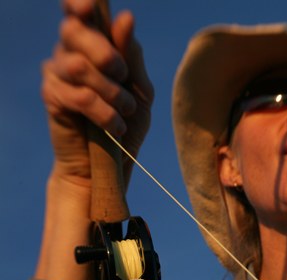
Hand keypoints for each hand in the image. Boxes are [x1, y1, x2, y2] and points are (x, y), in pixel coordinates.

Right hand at [41, 0, 152, 184]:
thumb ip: (132, 56)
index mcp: (93, 46)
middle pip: (75, 31)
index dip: (79, 3)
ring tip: (124, 110)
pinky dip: (104, 113)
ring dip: (111, 91)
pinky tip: (115, 127)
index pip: (78, 13)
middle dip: (106, 54)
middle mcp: (70, 53)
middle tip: (122, 76)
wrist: (113, 163)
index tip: (88, 5)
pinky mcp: (52, 98)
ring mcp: (57, 74)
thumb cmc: (127, 122)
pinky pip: (79, 96)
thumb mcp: (140, 89)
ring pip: (79, 65)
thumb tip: (125, 17)